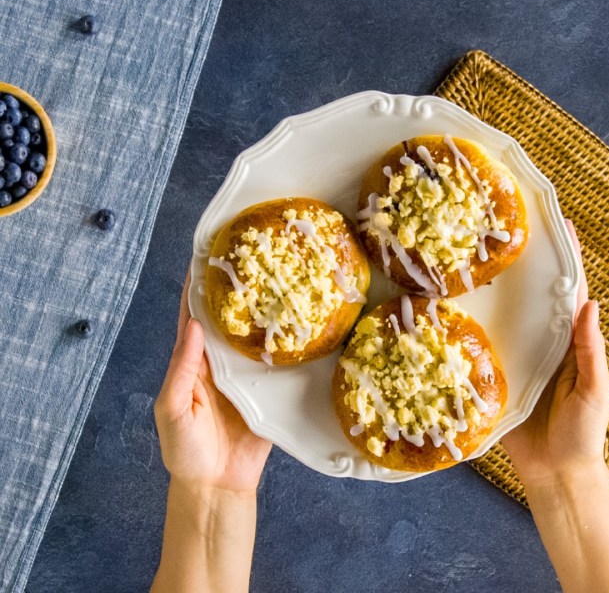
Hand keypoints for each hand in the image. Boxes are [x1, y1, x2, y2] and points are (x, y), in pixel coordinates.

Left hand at [154, 274, 271, 492]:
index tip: (206, 253)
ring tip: (281, 279)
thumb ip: (181, 370)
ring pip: (257, 335)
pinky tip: (304, 324)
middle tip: (253, 255)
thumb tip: (194, 326)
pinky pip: (281, 363)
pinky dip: (291, 345)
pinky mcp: (271, 391)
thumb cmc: (185, 451)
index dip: (196, 285)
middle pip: (230, 318)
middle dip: (238, 288)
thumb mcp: (172, 410)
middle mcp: (221, 362)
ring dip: (266, 311)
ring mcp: (248, 375)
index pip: (193, 315)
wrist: (217, 486)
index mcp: (193, 362)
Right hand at [502, 220, 608, 488]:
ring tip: (482, 256)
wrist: (555, 473)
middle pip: (537, 297)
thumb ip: (591, 351)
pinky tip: (459, 304)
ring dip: (500, 289)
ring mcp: (519, 357)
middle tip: (513, 229)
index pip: (571, 293)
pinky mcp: (497, 375)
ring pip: (509, 316)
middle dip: (530, 264)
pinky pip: (486, 346)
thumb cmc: (583, 434)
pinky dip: (476, 325)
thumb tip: (590, 304)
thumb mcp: (595, 391)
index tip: (562, 226)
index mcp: (572, 343)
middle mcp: (545, 343)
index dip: (568, 260)